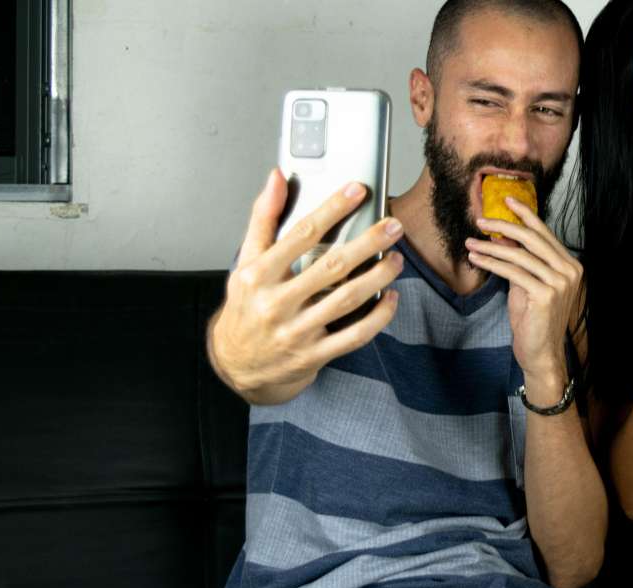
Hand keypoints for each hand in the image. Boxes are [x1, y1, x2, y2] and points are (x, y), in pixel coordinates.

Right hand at [210, 170, 404, 402]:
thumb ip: (263, 218)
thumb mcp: (245, 262)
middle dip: (368, 243)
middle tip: (393, 226)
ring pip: (347, 300)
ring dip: (378, 276)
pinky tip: (391, 297)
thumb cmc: (245, 308)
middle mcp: (276, 303)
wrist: (235, 365)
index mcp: (258, 275)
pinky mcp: (313, 355)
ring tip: (397, 258)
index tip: (357, 191)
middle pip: (332, 266)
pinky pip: (354, 335)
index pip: (302, 234)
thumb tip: (277, 177)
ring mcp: (296, 332)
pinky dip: (378, 316)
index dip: (332, 209)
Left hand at [465, 197, 581, 385]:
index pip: (545, 233)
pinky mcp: (546, 295)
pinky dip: (492, 263)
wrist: (541, 353)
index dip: (526, 215)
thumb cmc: (533, 320)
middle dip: (504, 225)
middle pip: (532, 239)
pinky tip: (477, 258)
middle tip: (481, 220)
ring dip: (491, 246)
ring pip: (519, 254)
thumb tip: (503, 236)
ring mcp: (560, 283)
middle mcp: (570, 271)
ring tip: (470, 242)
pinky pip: (513, 272)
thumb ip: (520, 261)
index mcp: (570, 265)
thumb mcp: (526, 284)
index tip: (507, 199)